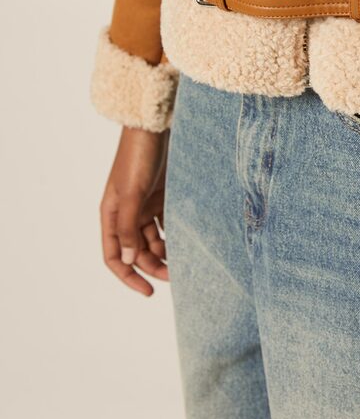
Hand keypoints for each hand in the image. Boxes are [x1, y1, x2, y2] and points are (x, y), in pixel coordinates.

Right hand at [100, 126, 169, 295]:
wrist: (155, 127)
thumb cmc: (139, 156)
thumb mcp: (132, 193)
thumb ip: (128, 227)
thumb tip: (127, 260)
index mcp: (111, 214)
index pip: (113, 256)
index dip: (128, 277)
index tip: (148, 291)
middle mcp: (125, 213)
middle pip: (136, 251)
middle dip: (153, 266)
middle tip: (176, 277)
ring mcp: (144, 205)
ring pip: (153, 239)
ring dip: (165, 252)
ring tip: (185, 263)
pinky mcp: (161, 195)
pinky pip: (167, 223)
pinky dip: (175, 234)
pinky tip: (188, 242)